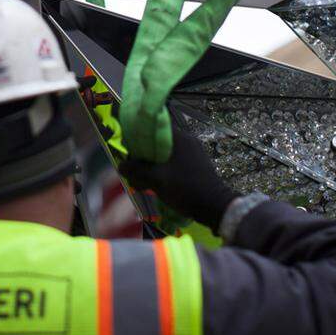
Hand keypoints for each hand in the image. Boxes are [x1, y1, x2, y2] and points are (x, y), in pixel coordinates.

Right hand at [118, 109, 238, 228]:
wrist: (214, 207)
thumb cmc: (185, 188)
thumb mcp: (157, 180)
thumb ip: (138, 170)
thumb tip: (120, 165)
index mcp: (180, 138)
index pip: (154, 127)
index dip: (139, 135)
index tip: (128, 147)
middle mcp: (187, 141)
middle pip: (158, 142)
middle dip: (144, 155)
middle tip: (133, 169)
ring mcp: (193, 153)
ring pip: (165, 154)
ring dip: (152, 165)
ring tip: (142, 181)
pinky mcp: (196, 166)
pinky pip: (174, 163)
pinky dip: (163, 170)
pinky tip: (155, 185)